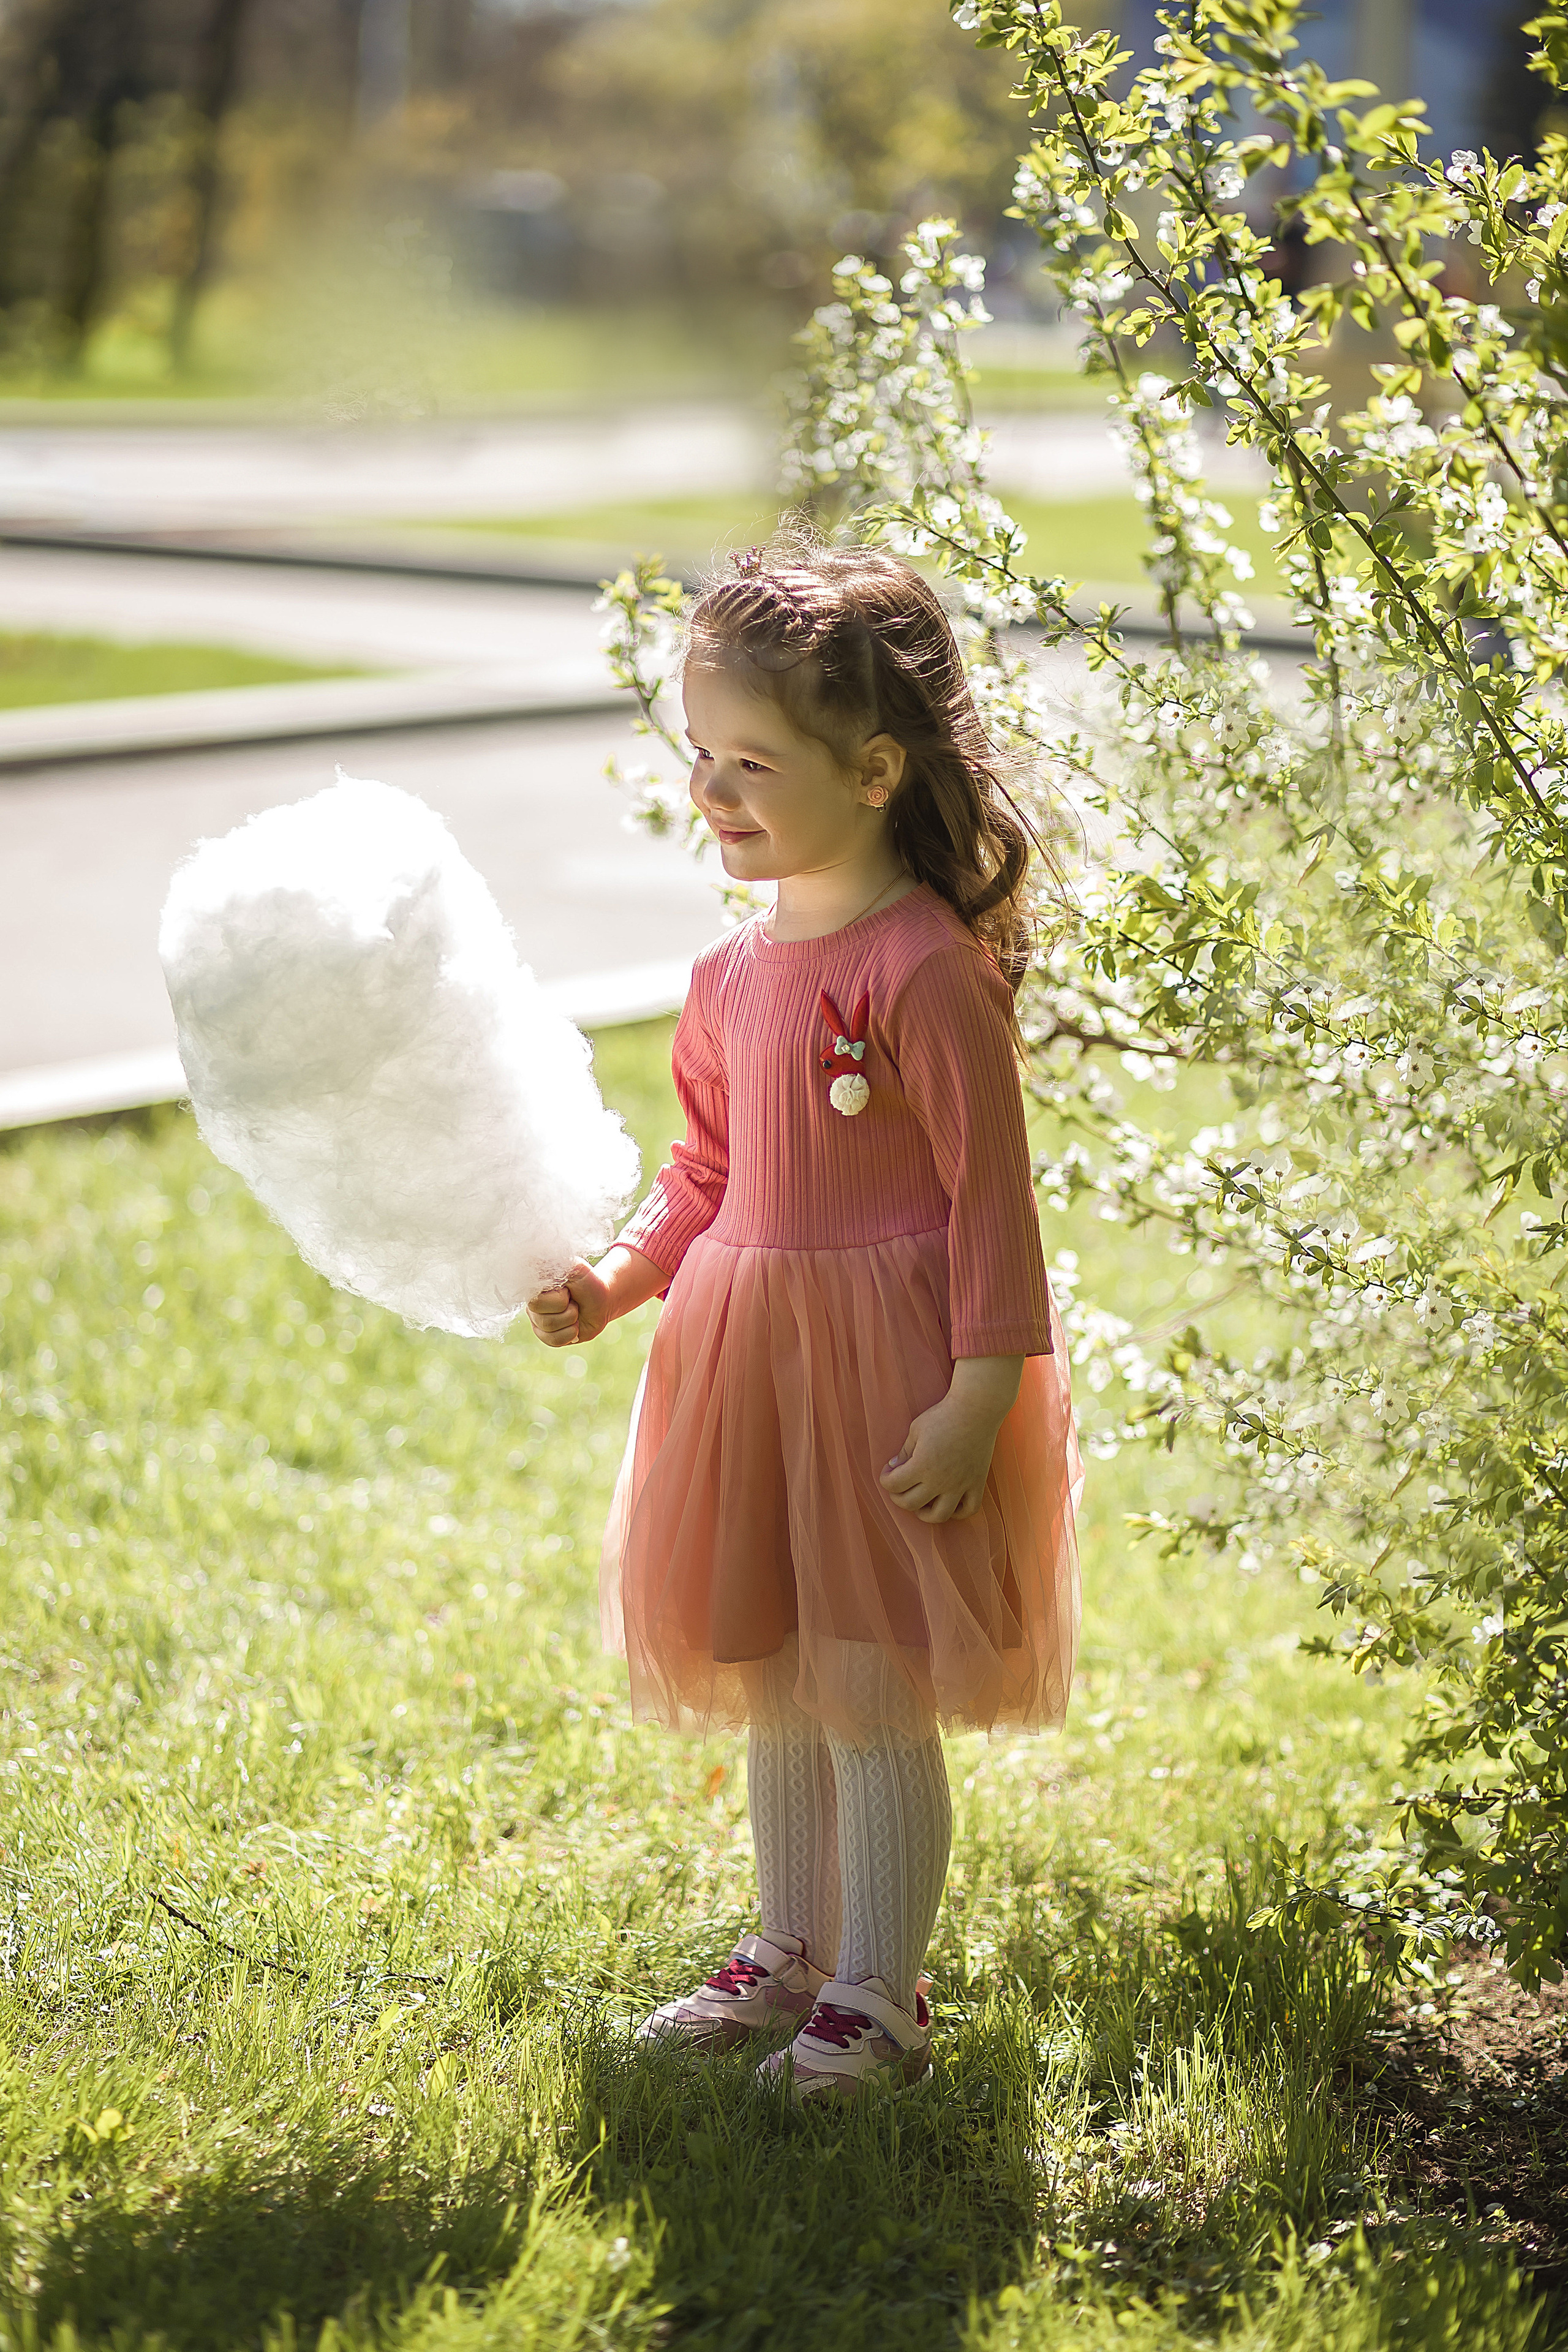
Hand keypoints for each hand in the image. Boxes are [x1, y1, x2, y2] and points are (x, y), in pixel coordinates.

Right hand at [527, 1258, 611, 1346]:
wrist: (601, 1301)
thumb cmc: (588, 1282)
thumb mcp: (575, 1268)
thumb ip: (554, 1262)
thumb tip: (529, 1258)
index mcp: (534, 1287)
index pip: (536, 1302)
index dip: (559, 1298)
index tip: (567, 1289)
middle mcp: (531, 1304)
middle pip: (543, 1319)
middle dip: (567, 1310)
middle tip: (573, 1300)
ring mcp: (537, 1321)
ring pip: (550, 1329)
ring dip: (571, 1319)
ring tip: (575, 1310)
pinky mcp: (547, 1336)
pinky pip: (555, 1341)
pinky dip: (571, 1333)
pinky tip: (574, 1324)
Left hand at [880, 1356, 1022, 1523]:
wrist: (977, 1408)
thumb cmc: (943, 1414)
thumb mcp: (916, 1429)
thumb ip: (904, 1452)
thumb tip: (894, 1468)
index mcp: (921, 1465)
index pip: (893, 1485)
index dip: (885, 1480)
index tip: (888, 1472)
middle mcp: (940, 1480)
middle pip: (910, 1504)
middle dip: (898, 1497)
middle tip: (899, 1486)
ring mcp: (960, 1485)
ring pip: (939, 1516)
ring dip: (924, 1513)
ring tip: (921, 1503)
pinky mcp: (977, 1483)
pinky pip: (969, 1509)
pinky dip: (958, 1512)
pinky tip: (949, 1503)